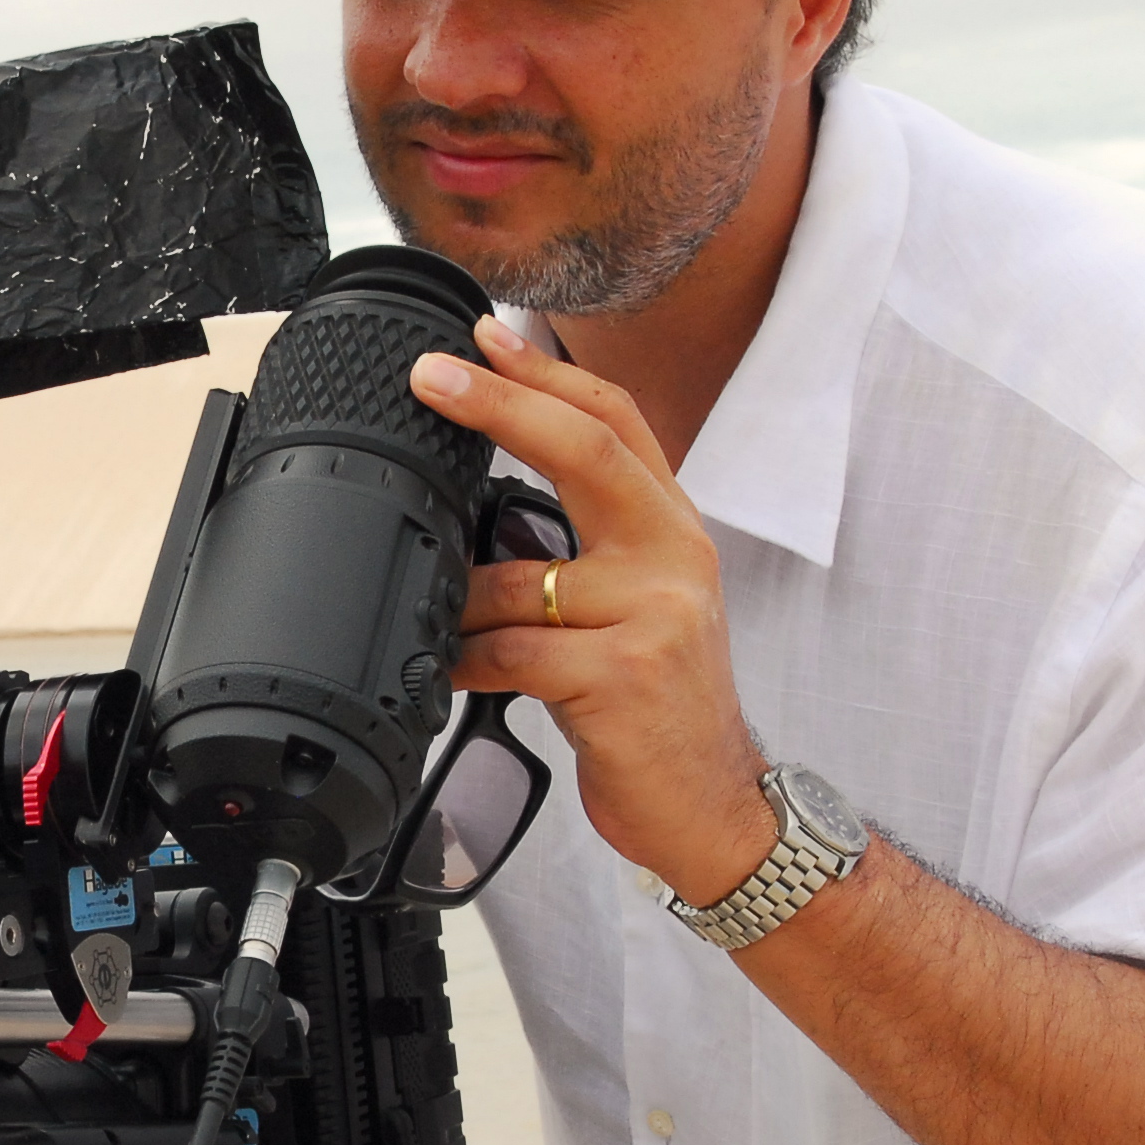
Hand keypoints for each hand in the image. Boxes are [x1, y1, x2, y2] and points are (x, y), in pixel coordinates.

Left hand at [410, 320, 777, 901]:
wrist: (713, 807)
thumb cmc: (660, 708)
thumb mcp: (643, 608)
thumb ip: (589, 548)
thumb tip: (485, 504)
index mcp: (673, 530)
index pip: (616, 422)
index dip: (548, 372)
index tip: (483, 337)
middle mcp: (674, 557)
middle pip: (584, 450)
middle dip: (502, 403)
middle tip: (433, 375)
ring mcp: (654, 615)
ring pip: (518, 577)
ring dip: (454, 599)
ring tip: (432, 619)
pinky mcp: (622, 676)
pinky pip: (510, 651)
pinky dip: (461, 660)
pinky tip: (444, 672)